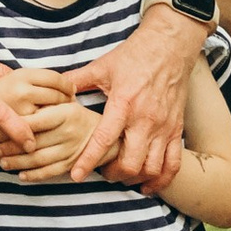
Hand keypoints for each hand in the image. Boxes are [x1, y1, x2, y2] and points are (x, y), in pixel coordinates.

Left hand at [0, 87, 100, 180]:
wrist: (103, 132)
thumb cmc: (74, 114)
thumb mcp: (63, 102)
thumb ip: (42, 105)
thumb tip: (9, 110)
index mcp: (65, 112)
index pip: (35, 121)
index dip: (15, 127)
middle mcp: (70, 131)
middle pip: (35, 142)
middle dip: (12, 148)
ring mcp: (72, 149)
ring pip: (40, 160)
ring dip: (19, 163)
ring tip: (3, 163)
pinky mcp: (73, 164)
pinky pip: (50, 172)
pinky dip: (34, 175)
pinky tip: (21, 175)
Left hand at [62, 6, 203, 191]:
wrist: (170, 46)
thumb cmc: (135, 55)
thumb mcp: (102, 66)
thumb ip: (76, 80)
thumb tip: (53, 87)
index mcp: (123, 103)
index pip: (103, 139)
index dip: (88, 160)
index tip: (76, 174)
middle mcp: (145, 119)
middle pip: (130, 163)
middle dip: (113, 175)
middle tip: (103, 173)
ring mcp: (164, 127)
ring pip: (152, 168)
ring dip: (135, 179)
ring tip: (123, 177)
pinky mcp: (177, 129)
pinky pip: (173, 164)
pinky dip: (161, 180)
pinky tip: (148, 183)